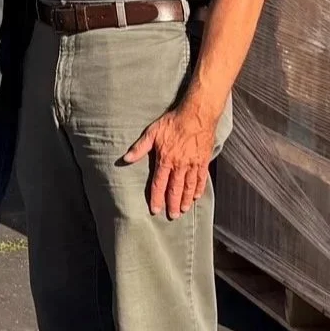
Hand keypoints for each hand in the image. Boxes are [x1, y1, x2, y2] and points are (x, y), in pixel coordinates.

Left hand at [122, 102, 220, 218]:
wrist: (197, 114)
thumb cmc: (173, 122)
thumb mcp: (152, 132)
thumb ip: (139, 148)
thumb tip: (125, 159)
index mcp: (166, 160)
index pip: (159, 184)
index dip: (157, 198)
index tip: (155, 210)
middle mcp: (180, 165)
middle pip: (175, 190)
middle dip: (172, 204)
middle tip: (172, 216)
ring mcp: (193, 164)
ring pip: (189, 187)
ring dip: (185, 200)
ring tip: (183, 210)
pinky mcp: (203, 161)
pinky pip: (201, 179)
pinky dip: (198, 189)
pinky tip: (196, 197)